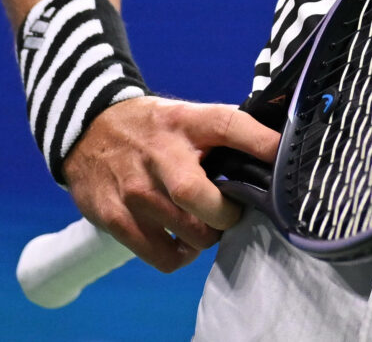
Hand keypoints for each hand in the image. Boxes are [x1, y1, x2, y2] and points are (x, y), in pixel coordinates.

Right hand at [61, 96, 279, 271]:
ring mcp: (135, 190)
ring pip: (187, 234)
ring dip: (206, 237)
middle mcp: (160, 156)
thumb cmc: (153, 129)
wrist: (88, 130)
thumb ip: (227, 130)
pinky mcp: (115, 218)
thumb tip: (278, 145)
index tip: (283, 158)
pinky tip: (181, 241)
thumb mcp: (188, 116)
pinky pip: (162, 256)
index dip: (262, 142)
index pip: (230, 125)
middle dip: (227, 214)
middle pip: (201, 198)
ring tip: (205, 225)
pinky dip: (180, 256)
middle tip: (231, 211)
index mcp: (187, 123)